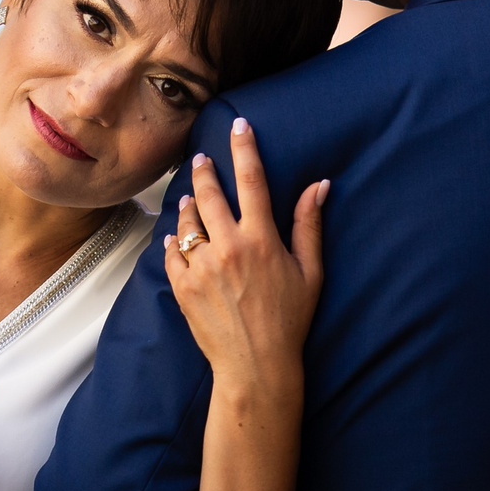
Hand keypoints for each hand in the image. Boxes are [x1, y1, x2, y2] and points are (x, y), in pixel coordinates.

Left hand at [164, 117, 327, 403]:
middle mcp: (228, 247)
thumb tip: (319, 186)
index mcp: (261, 240)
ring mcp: (200, 266)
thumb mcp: (310, 273)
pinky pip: (171, 251)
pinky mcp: (182, 285)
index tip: (239, 125)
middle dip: (205, 170)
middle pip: (210, 193)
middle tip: (202, 159)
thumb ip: (309, 226)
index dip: (245, 148)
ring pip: (186, 220)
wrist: (255, 365)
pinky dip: (172, 240)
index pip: (253, 180)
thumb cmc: (289, 321)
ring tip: (191, 199)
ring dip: (188, 204)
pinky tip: (176, 237)